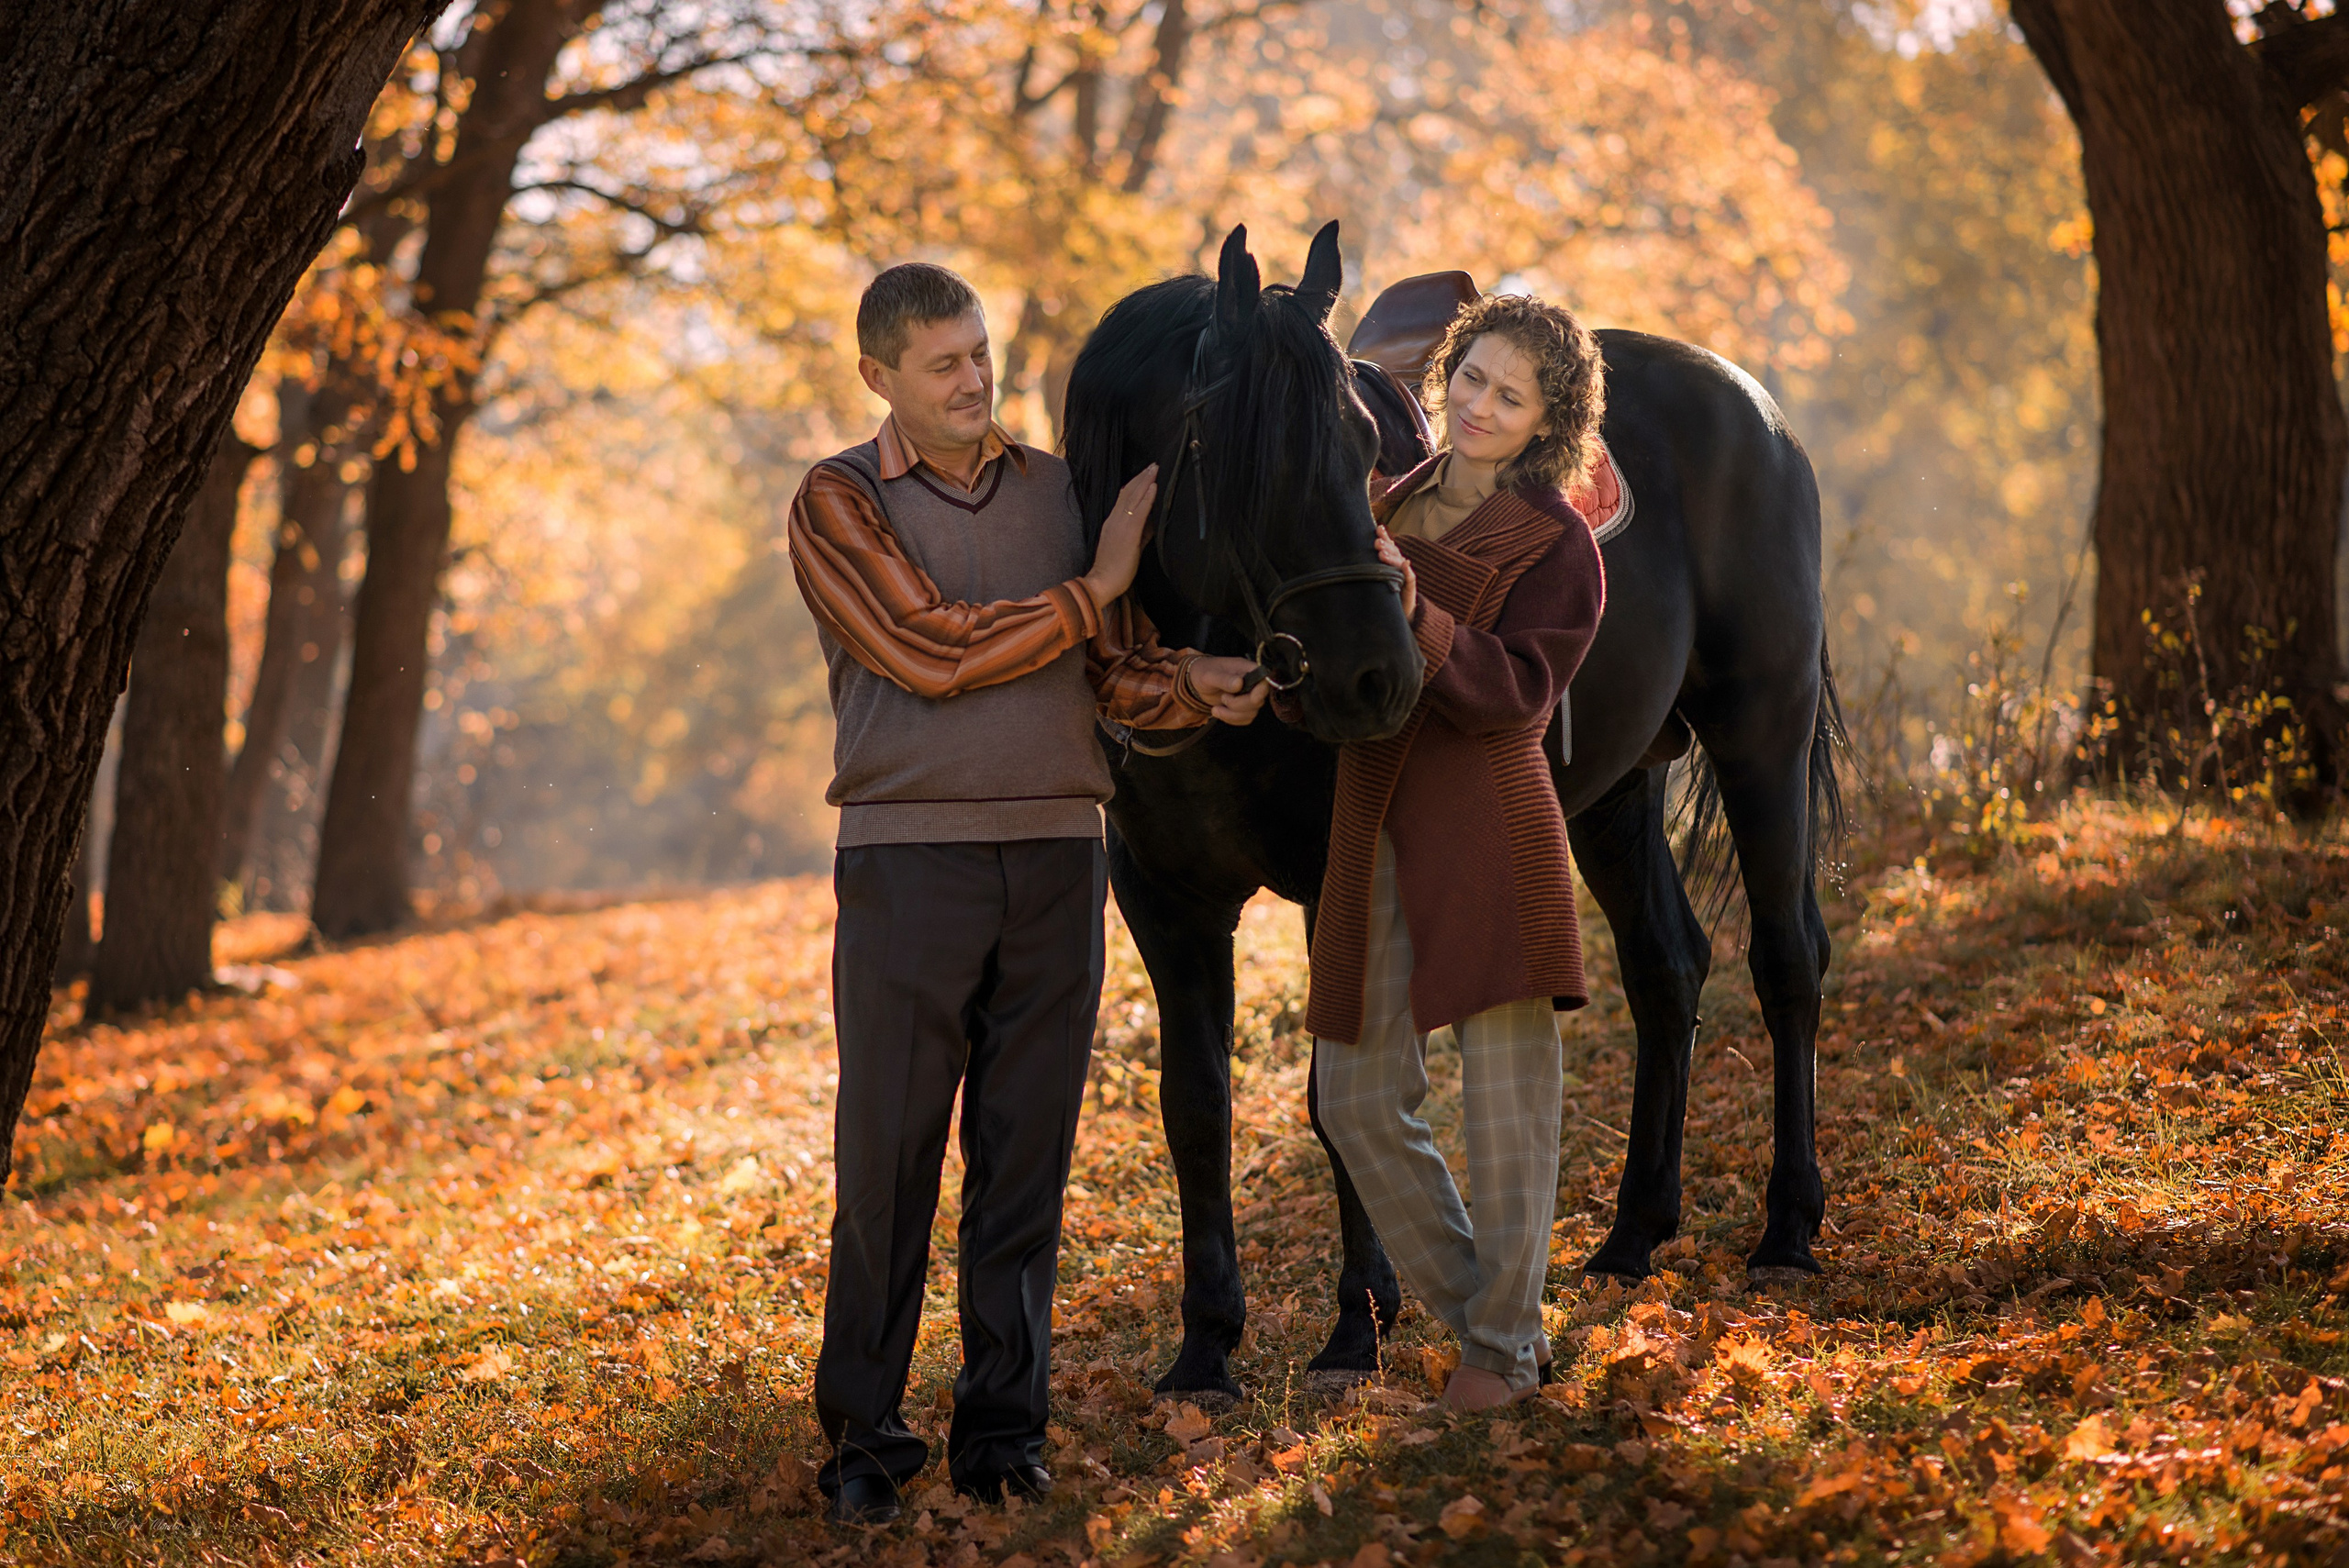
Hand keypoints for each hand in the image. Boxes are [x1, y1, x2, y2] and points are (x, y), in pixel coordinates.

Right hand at [1083, 463, 1157, 605]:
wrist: (1102, 582)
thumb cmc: (1115, 569)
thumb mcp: (1129, 546)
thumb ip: (1140, 533)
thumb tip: (1152, 523)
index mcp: (1112, 522)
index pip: (1124, 497)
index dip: (1135, 484)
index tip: (1145, 473)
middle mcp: (1114, 519)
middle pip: (1128, 492)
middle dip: (1142, 477)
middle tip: (1153, 464)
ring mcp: (1120, 524)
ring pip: (1133, 497)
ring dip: (1145, 481)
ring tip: (1155, 468)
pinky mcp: (1127, 533)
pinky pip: (1139, 511)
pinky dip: (1147, 497)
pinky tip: (1154, 486)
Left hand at [1187, 654, 1271, 724]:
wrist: (1197, 681)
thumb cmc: (1204, 672)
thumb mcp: (1210, 675)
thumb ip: (1224, 679)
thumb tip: (1239, 683)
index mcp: (1248, 669)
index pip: (1264, 681)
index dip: (1260, 692)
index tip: (1251, 697)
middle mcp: (1253, 683)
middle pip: (1258, 701)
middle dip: (1238, 705)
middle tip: (1223, 698)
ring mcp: (1249, 696)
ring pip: (1251, 713)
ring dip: (1231, 715)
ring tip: (1216, 708)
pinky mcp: (1244, 708)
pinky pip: (1245, 719)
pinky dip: (1231, 719)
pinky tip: (1219, 712)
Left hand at [1375, 526, 1417, 620]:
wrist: (1396, 612)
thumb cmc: (1381, 593)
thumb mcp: (1373, 578)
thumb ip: (1367, 567)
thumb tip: (1349, 554)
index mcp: (1390, 561)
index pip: (1388, 546)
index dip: (1384, 536)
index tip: (1378, 528)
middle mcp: (1398, 565)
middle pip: (1394, 551)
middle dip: (1386, 546)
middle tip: (1376, 543)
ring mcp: (1405, 575)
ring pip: (1399, 562)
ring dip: (1391, 557)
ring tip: (1382, 554)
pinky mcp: (1410, 587)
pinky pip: (1409, 577)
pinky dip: (1407, 570)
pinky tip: (1405, 564)